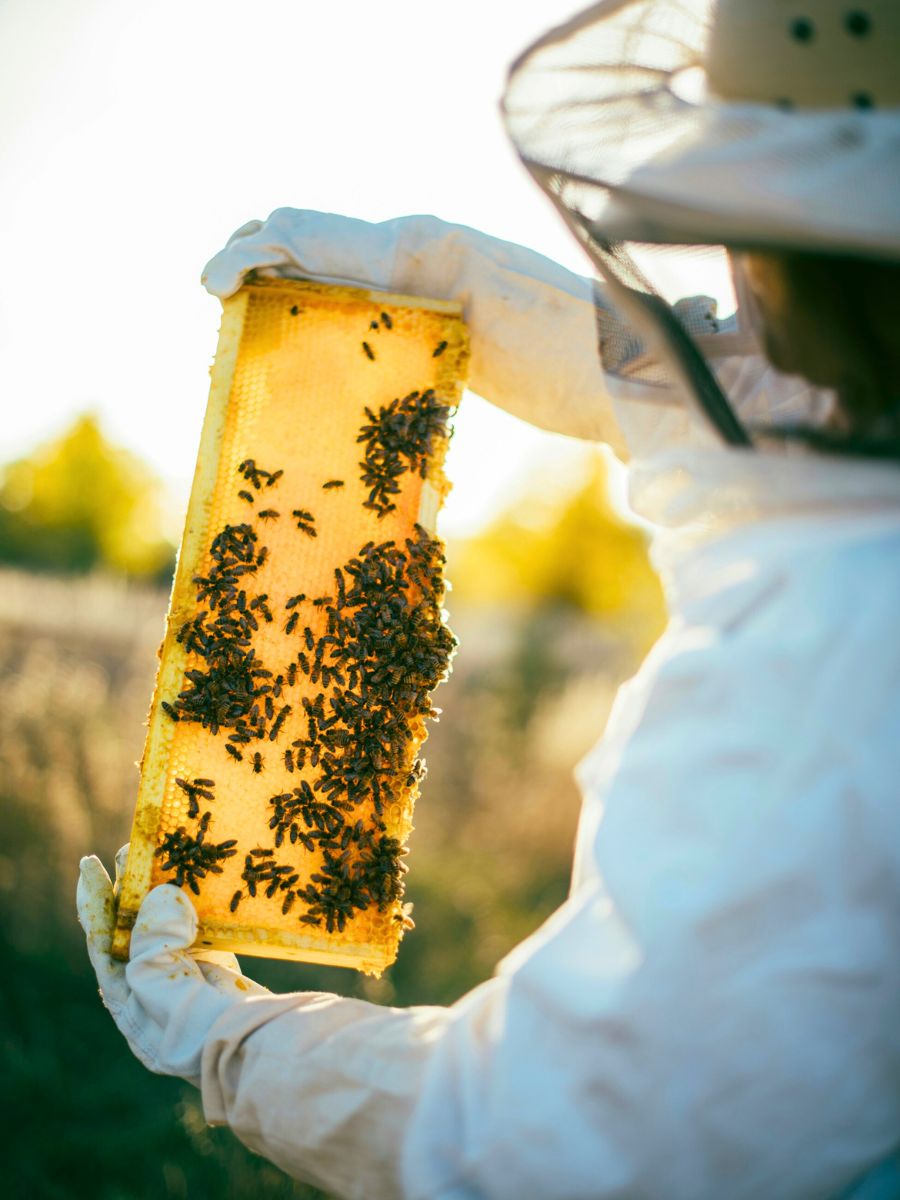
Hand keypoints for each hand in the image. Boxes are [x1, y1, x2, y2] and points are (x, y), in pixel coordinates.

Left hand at [76, 846, 268, 1085]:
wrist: (250, 1052)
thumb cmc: (195, 1028)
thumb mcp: (157, 986)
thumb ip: (151, 939)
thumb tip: (163, 893)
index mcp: (128, 997)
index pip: (103, 940)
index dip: (95, 901)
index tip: (90, 864)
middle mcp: (152, 988)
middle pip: (135, 928)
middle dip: (132, 889)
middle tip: (134, 850)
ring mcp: (186, 980)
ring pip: (170, 926)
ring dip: (166, 892)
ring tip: (167, 856)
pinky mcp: (217, 973)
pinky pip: (203, 931)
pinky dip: (199, 907)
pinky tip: (201, 883)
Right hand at [201, 210, 619, 447]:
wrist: (635, 379)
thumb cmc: (576, 346)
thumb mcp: (489, 293)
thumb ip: (414, 258)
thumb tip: (322, 241)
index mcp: (421, 242)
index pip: (313, 231)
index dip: (253, 251)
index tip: (212, 288)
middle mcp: (419, 257)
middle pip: (313, 248)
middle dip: (256, 266)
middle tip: (219, 310)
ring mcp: (429, 294)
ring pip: (332, 281)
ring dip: (281, 296)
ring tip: (241, 330)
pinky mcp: (441, 333)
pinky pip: (362, 316)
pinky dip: (319, 325)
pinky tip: (304, 357)